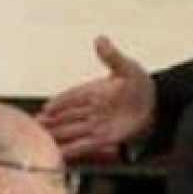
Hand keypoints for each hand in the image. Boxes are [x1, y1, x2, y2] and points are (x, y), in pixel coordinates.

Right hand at [36, 36, 155, 159]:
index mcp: (95, 90)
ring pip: (72, 130)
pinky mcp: (105, 138)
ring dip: (57, 134)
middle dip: (51, 120)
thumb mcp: (128, 68)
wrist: (158, 106)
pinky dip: (72, 149)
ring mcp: (97, 124)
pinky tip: (60, 153)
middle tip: (34, 125)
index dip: (60, 101)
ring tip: (41, 138)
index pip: (73, 96)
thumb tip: (101, 39)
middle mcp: (92, 108)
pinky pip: (85, 144)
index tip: (47, 107)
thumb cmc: (142, 85)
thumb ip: (112, 57)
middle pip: (67, 115)